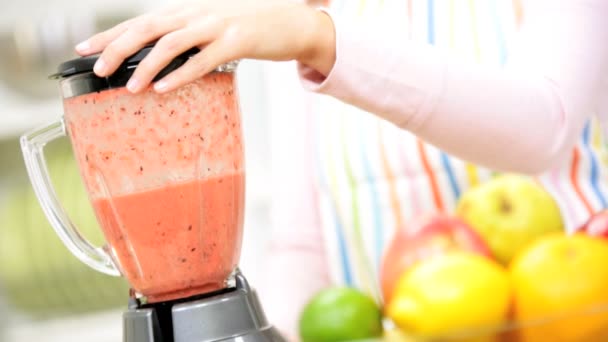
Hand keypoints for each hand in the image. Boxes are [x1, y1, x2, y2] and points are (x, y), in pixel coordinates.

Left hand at [74, 0, 335, 93]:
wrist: (295, 22)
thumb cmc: (254, 27)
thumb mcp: (216, 27)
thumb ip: (190, 38)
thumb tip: (161, 62)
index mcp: (189, 10)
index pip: (142, 20)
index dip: (111, 33)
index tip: (85, 48)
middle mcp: (198, 12)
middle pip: (148, 27)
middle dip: (118, 47)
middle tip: (97, 68)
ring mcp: (218, 25)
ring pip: (172, 42)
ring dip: (147, 65)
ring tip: (130, 86)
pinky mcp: (238, 41)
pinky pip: (203, 59)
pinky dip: (180, 74)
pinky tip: (163, 88)